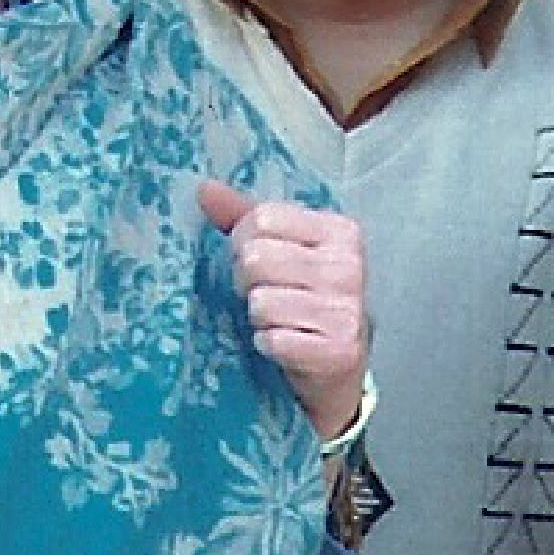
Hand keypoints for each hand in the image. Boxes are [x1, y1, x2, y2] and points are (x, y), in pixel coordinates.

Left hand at [197, 181, 370, 438]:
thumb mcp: (283, 250)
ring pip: (261, 301)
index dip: (243, 241)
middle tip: (261, 293)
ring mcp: (347, 310)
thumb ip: (244, 217)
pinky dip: (267, 344)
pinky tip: (283, 343)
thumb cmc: (304, 299)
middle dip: (245, 280)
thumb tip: (204, 188)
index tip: (254, 259)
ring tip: (274, 319)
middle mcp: (349, 266)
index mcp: (340, 231)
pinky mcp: (338, 350)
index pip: (263, 218)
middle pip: (256, 258)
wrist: (337, 366)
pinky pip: (273, 339)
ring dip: (257, 316)